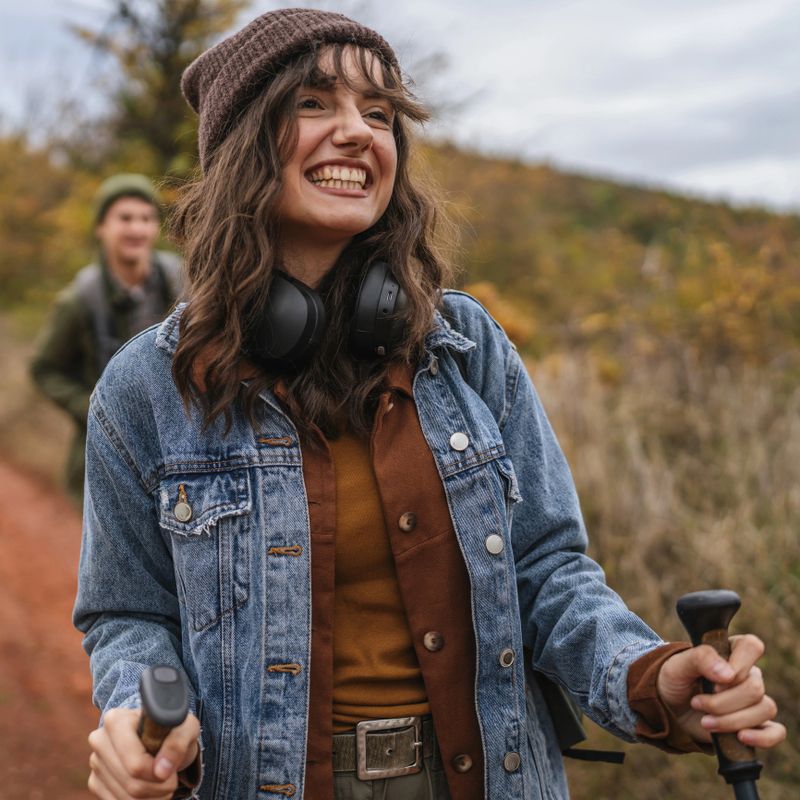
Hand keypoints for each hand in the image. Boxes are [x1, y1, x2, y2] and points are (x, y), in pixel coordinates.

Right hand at [87, 707, 199, 798]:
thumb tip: (162, 771)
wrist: (161, 738)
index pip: (135, 764)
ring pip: (126, 798)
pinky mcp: (95, 782)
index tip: (170, 770)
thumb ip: (178, 743)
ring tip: (163, 784)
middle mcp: (100, 740)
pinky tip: (150, 792)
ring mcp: (95, 763)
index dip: (157, 773)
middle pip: (131, 783)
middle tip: (171, 779)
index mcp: (117, 720)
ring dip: (152, 798)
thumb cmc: (173, 730)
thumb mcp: (186, 727)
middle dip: (159, 788)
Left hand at [657, 635, 784, 748]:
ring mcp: (753, 700)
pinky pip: (776, 732)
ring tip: (705, 722)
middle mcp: (747, 674)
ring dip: (732, 720)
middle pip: (755, 687)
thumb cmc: (675, 680)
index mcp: (730, 651)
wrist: (669, 707)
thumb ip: (699, 659)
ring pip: (764, 709)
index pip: (751, 647)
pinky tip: (740, 737)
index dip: (738, 665)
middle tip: (697, 703)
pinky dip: (762, 737)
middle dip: (722, 702)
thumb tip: (728, 674)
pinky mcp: (755, 723)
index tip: (714, 681)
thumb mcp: (677, 665)